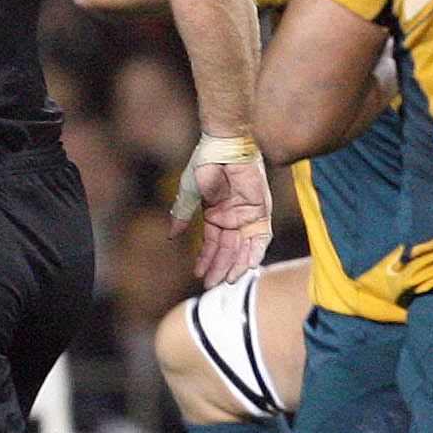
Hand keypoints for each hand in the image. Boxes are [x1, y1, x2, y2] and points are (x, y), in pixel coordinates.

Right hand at [181, 156, 271, 287]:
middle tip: (210, 285)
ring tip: (228, 281)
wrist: (225, 146)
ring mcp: (247, 216)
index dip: (205, 259)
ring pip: (243, 248)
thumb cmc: (205, 164)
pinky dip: (254, 253)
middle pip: (227, 250)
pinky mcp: (261, 211)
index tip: (198, 274)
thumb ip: (182, 214)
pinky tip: (247, 267)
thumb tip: (171, 235)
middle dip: (219, 268)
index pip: (211, 243)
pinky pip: (261, 238)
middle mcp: (232, 218)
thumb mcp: (189, 193)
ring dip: (236, 265)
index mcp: (214, 214)